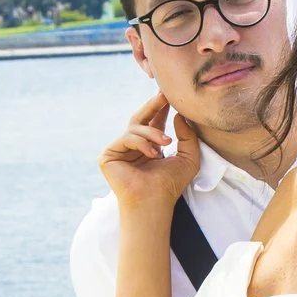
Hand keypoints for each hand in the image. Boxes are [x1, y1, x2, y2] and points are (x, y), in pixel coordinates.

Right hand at [98, 92, 202, 213]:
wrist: (155, 202)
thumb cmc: (170, 185)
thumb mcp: (188, 157)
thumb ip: (188, 135)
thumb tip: (179, 115)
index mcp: (149, 146)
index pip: (154, 121)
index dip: (161, 107)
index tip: (170, 94)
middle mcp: (133, 146)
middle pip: (140, 117)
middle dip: (153, 105)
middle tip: (165, 95)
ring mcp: (119, 150)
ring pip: (136, 127)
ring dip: (153, 133)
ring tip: (166, 143)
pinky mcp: (108, 155)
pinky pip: (126, 138)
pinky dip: (141, 143)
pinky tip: (153, 154)